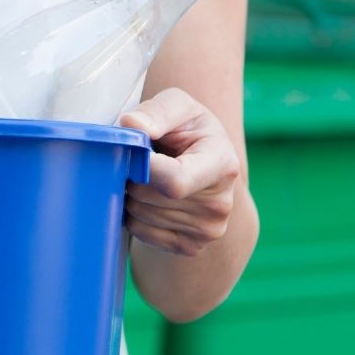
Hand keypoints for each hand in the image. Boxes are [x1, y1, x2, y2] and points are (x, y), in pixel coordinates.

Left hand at [118, 88, 242, 257]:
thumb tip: (131, 125)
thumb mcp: (180, 107)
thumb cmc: (188, 131)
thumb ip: (158, 111)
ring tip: (148, 178)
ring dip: (131, 195)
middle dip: (132, 177)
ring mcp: (208, 229)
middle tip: (138, 162)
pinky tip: (150, 198)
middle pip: (150, 197)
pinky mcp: (191, 247)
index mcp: (223, 163)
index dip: (143, 168)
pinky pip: (141, 233)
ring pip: (141, 215)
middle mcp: (221, 202)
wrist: (203, 166)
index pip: (175, 181)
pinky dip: (134, 215)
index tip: (133, 152)